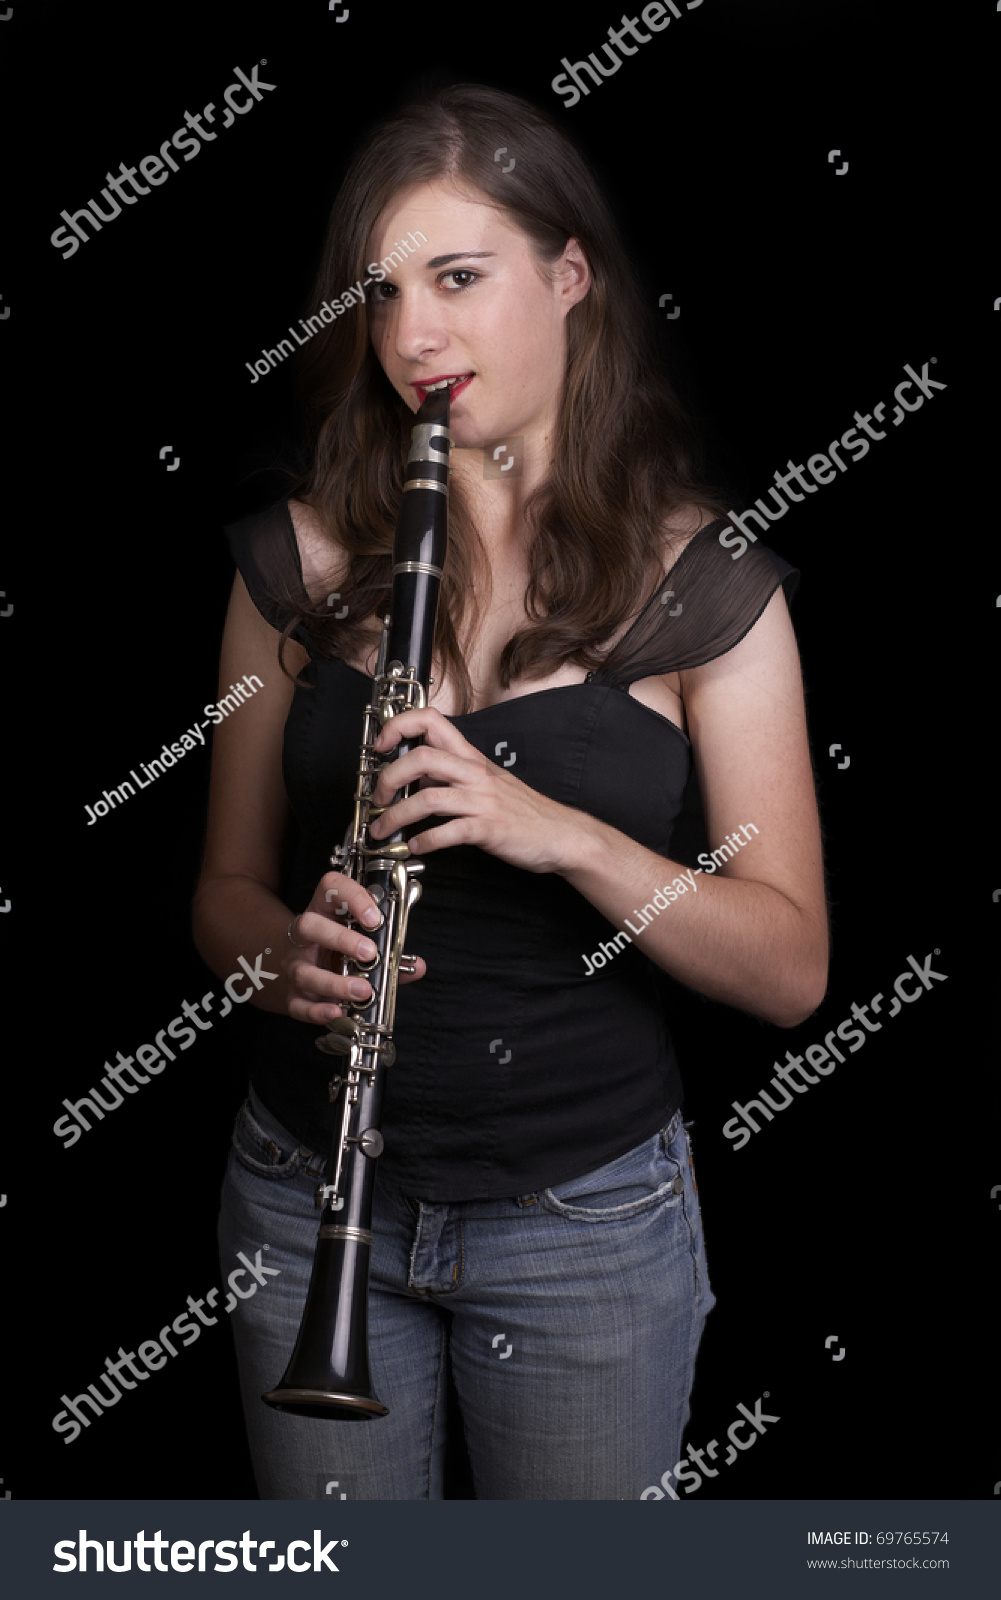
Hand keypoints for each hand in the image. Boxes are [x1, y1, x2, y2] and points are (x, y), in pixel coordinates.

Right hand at [284, 870, 425, 1027]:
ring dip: (336, 983)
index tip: (375, 917)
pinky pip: (299, 1005)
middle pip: (309, 925)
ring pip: (305, 971)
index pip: (331, 888)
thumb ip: (390, 952)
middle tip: (370, 952)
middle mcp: (305, 937)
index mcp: (324, 911)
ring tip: (363, 991)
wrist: (302, 969)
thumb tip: (418, 967)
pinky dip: (318, 1011)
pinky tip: (338, 1012)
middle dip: (341, 939)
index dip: (353, 898)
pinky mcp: (293, 995)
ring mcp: (295, 965)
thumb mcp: (360, 940)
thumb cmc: (336, 950)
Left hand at [368, 706, 579, 873]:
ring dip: (396, 816)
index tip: (381, 745)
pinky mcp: (489, 828)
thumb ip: (452, 775)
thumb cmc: (524, 810)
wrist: (562, 834)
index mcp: (472, 758)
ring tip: (383, 830)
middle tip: (377, 798)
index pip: (431, 721)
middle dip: (388, 778)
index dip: (399, 726)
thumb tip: (416, 775)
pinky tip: (416, 847)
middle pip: (420, 758)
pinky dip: (425, 841)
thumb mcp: (487, 782)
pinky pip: (448, 832)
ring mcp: (482, 800)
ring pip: (427, 798)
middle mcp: (475, 774)